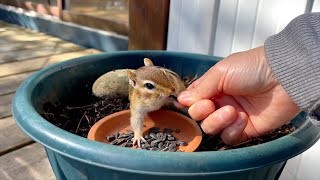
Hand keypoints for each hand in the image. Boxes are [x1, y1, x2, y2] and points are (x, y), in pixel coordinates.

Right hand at [178, 46, 300, 144]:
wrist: (283, 77)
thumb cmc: (252, 68)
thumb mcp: (220, 72)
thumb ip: (200, 88)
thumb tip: (182, 100)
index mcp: (213, 87)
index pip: (192, 100)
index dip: (191, 104)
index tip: (196, 100)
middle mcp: (220, 102)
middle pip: (199, 117)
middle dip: (202, 113)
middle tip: (212, 105)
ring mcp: (232, 116)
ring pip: (211, 129)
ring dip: (217, 121)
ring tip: (232, 111)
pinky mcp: (245, 129)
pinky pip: (229, 137)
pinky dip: (232, 130)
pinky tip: (243, 118)